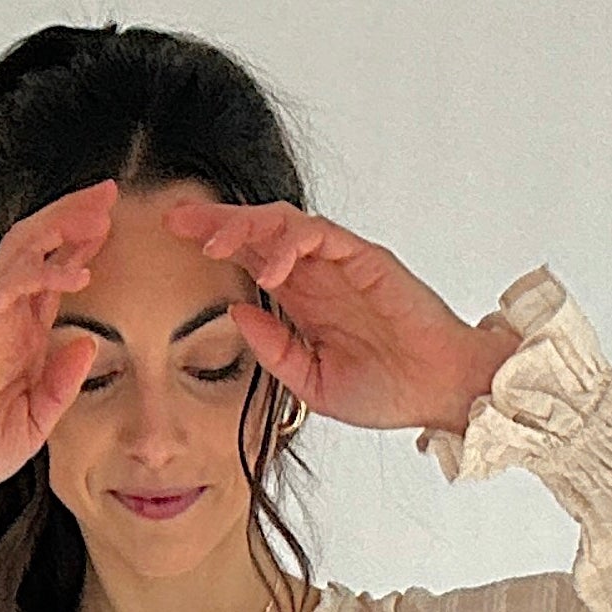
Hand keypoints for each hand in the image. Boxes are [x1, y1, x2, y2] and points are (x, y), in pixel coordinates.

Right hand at [0, 179, 116, 501]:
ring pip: (25, 250)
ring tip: (98, 209)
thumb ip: (61, 386)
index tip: (111, 226)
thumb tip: (89, 344)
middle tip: (109, 193)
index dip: (81, 249)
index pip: (53, 279)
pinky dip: (44, 272)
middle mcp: (5, 319)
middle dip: (74, 217)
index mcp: (21, 339)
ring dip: (62, 226)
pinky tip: (76, 272)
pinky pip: (11, 284)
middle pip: (41, 248)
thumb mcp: (33, 424)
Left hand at [156, 196, 521, 438]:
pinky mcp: (366, 259)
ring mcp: (341, 263)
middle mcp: (317, 274)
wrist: (439, 392)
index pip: (249, 258)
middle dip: (215, 221)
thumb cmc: (387, 389)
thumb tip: (233, 314)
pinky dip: (290, 242)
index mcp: (303, 300)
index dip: (213, 243)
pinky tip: (269, 265)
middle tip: (177, 219)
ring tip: (214, 243)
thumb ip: (273, 350)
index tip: (171, 239)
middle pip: (258, 231)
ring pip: (283, 224)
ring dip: (245, 227)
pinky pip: (322, 236)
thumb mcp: (312, 382)